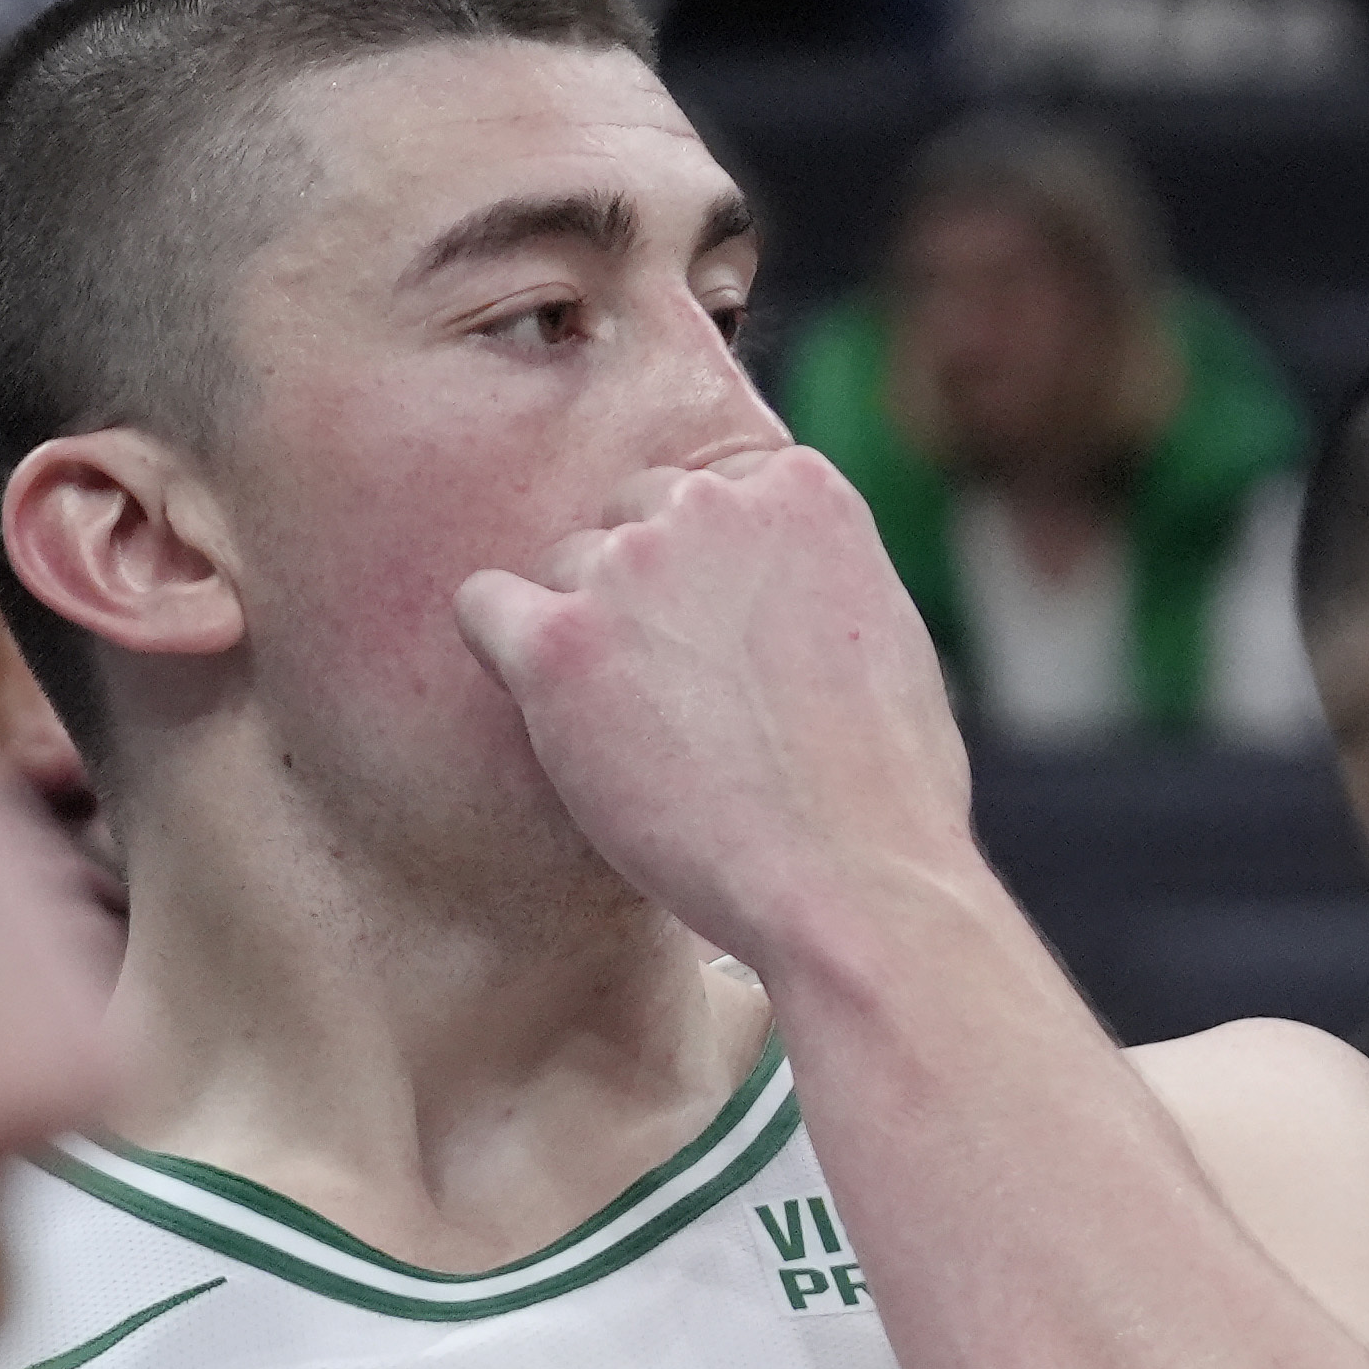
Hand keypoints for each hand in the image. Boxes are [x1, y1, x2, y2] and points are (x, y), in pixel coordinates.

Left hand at [453, 444, 978, 980]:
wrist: (853, 879)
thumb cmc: (884, 787)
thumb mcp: (882, 627)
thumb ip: (809, 571)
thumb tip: (752, 582)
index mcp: (800, 489)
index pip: (713, 489)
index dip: (716, 571)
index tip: (732, 639)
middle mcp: (710, 503)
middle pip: (632, 517)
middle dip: (649, 594)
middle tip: (687, 694)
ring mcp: (630, 566)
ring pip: (565, 569)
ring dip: (591, 639)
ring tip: (649, 733)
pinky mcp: (560, 641)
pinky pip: (484, 608)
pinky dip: (508, 656)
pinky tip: (557, 716)